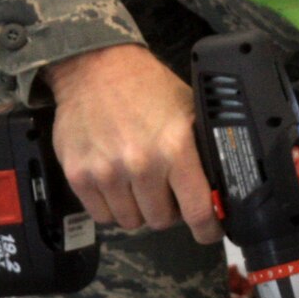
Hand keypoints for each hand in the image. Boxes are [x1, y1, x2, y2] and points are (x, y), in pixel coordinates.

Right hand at [42, 45, 220, 243]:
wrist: (96, 67)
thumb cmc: (148, 88)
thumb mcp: (189, 112)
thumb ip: (202, 152)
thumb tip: (219, 190)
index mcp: (175, 148)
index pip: (197, 211)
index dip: (206, 229)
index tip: (207, 230)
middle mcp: (141, 164)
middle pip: (160, 221)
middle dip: (167, 210)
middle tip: (165, 191)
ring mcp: (106, 172)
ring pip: (130, 221)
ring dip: (137, 209)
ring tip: (138, 183)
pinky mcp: (78, 175)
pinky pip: (102, 215)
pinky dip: (111, 206)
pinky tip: (116, 182)